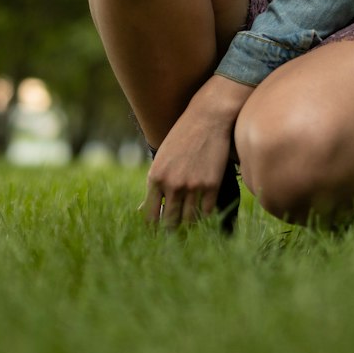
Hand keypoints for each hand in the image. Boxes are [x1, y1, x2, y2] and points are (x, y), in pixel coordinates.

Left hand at [142, 77, 251, 229]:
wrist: (207, 118)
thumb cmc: (181, 137)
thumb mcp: (162, 159)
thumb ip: (154, 186)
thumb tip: (142, 211)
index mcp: (155, 177)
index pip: (150, 217)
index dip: (154, 229)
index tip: (157, 234)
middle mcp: (172, 185)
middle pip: (170, 223)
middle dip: (171, 230)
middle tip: (174, 235)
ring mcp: (193, 186)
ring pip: (189, 220)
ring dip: (188, 224)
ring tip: (189, 224)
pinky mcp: (211, 185)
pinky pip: (206, 212)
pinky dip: (204, 214)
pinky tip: (203, 209)